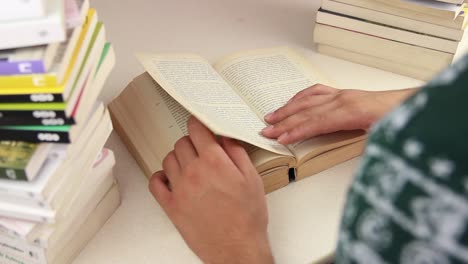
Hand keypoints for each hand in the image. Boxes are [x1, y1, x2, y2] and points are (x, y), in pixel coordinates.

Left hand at [149, 117, 273, 263]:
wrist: (237, 248)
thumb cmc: (247, 217)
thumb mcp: (252, 179)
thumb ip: (236, 153)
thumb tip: (224, 137)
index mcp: (214, 162)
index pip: (197, 129)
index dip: (197, 123)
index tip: (198, 124)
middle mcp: (193, 172)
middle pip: (182, 143)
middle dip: (191, 142)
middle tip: (200, 149)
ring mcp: (179, 189)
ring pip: (168, 159)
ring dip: (178, 158)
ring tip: (189, 165)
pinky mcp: (171, 206)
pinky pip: (155, 183)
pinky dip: (160, 176)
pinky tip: (170, 178)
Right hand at [262, 84, 416, 144]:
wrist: (410, 104)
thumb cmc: (397, 121)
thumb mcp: (384, 140)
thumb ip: (365, 153)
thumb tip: (355, 171)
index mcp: (351, 111)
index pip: (316, 122)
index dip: (296, 131)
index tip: (280, 139)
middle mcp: (342, 100)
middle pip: (306, 111)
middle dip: (284, 122)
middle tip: (266, 131)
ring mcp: (341, 94)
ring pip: (307, 100)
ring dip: (287, 109)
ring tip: (270, 117)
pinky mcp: (342, 93)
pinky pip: (315, 92)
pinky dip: (299, 98)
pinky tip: (291, 102)